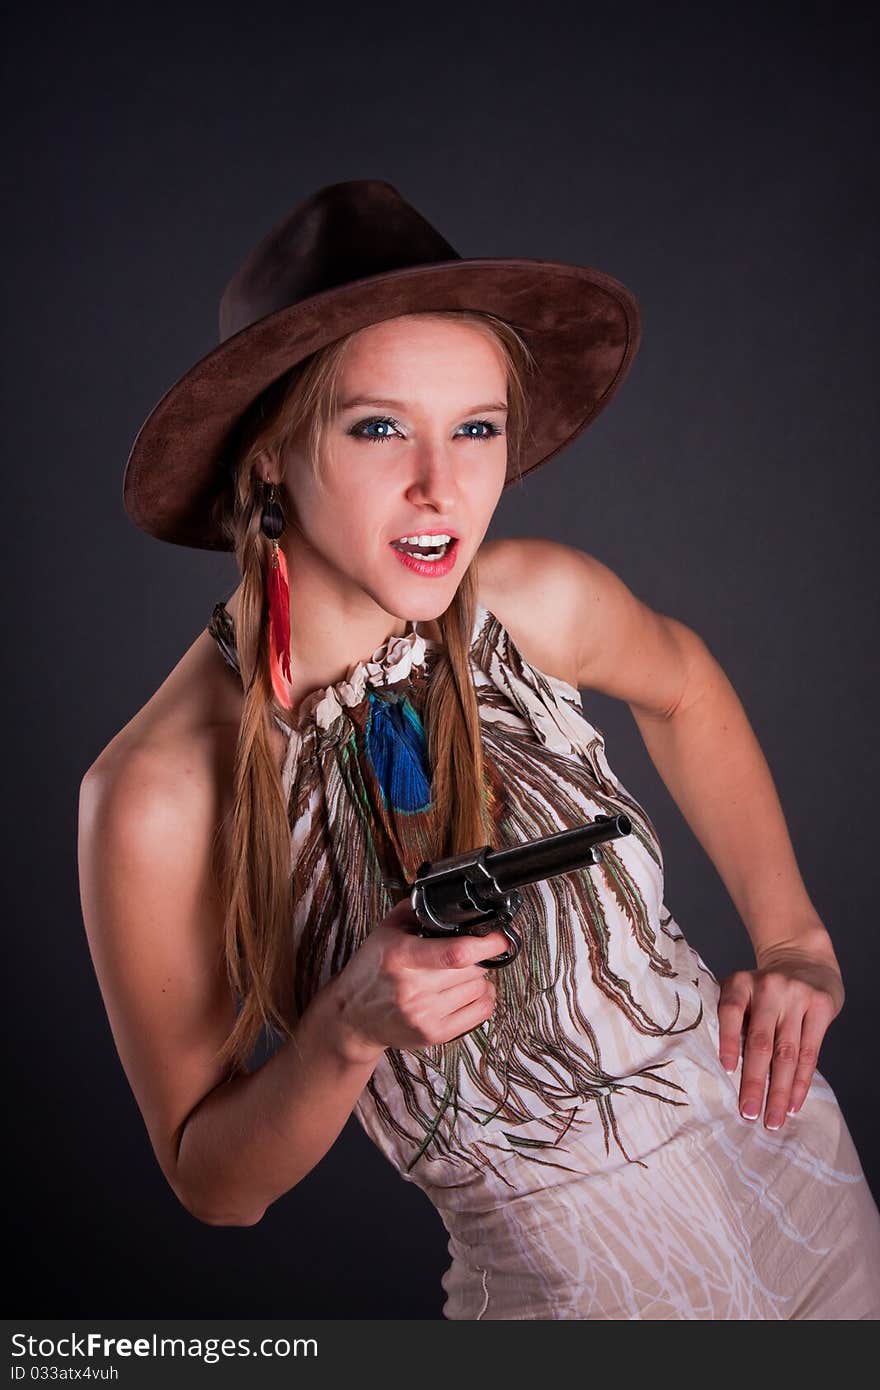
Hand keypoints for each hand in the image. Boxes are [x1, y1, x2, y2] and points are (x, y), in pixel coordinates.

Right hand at [322, 896, 510, 1063]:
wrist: (352, 1017)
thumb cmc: (371, 970)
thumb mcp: (385, 931)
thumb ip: (416, 910)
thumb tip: (451, 899)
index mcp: (400, 956)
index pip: (455, 953)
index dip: (486, 943)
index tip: (501, 935)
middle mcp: (412, 988)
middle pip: (472, 970)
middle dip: (478, 958)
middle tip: (466, 954)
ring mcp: (424, 1015)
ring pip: (480, 989)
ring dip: (477, 978)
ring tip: (459, 974)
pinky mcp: (434, 1035)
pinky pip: (481, 1013)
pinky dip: (482, 998)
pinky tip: (466, 992)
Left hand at [717, 938, 844, 1130]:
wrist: (804, 958)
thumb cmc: (765, 988)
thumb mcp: (743, 991)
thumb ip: (734, 1020)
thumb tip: (722, 1072)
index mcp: (740, 983)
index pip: (731, 1012)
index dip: (729, 1040)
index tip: (727, 1070)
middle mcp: (768, 987)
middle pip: (760, 1042)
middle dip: (754, 1082)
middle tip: (748, 1113)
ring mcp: (797, 996)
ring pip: (787, 1053)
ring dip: (779, 1091)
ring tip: (772, 1119)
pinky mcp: (821, 1006)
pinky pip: (810, 1052)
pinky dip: (801, 1082)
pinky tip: (793, 1104)